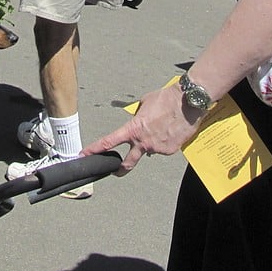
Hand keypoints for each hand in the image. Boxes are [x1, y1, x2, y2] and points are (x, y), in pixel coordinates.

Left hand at [80, 82, 202, 174]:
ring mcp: (157, 148)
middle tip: (116, 171)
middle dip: (120, 170)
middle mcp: (143, 142)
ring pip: (151, 149)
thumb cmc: (165, 98)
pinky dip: (166, 140)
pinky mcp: (170, 151)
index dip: (94, 149)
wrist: (188, 102)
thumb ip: (138, 116)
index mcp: (133, 129)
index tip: (84, 154)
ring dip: (154, 141)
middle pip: (128, 162)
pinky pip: (164, 147)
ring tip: (164, 126)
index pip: (109, 141)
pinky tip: (172, 130)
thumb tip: (138, 121)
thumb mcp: (144, 103)